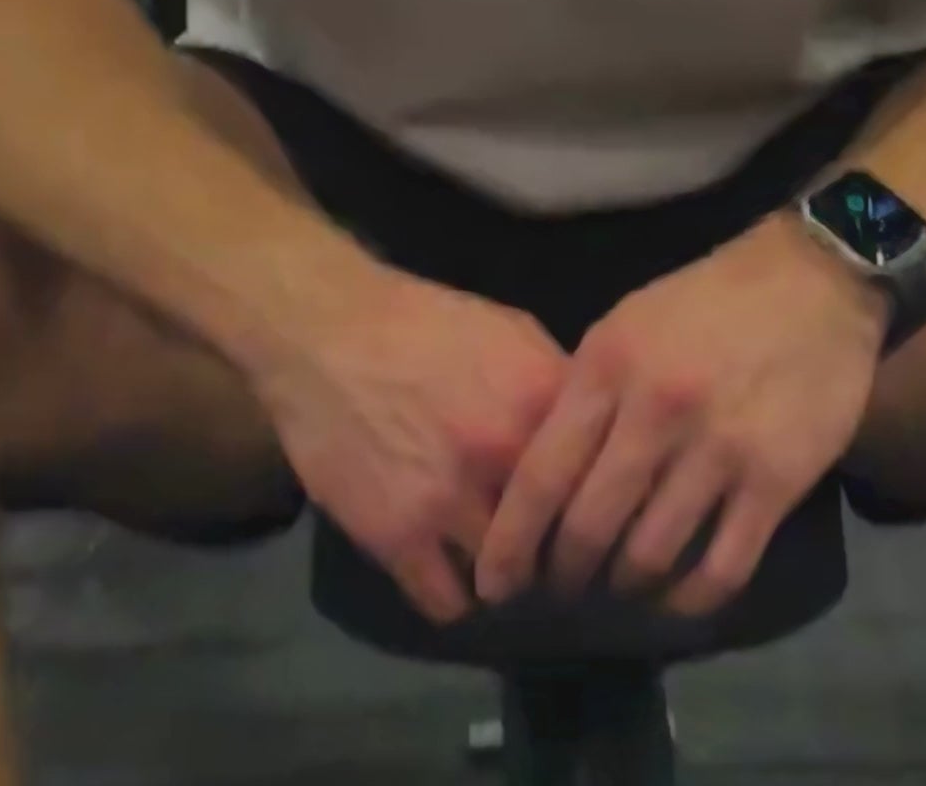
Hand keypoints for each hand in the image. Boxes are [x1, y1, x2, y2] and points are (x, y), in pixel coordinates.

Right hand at [252, 267, 574, 623]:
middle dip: (561, 558)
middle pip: (560, 542)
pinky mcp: (394, 536)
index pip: (601, 485)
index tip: (597, 528)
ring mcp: (447, 501)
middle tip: (555, 566)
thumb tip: (598, 437)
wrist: (322, 333)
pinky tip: (453, 582)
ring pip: (506, 580)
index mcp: (543, 405)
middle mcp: (504, 458)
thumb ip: (559, 388)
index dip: (602, 512)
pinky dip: (454, 599)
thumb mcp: (513, 332)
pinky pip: (443, 600)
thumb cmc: (422, 324)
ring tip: (503, 576)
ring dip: (507, 581)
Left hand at [476, 223, 886, 616]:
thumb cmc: (707, 304)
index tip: (495, 584)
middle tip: (558, 590)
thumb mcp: (626, 327)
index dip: (510, 544)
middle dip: (563, 575)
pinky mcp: (775, 480)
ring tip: (617, 589)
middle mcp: (657, 411)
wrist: (815, 281)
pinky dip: (690, 599)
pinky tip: (676, 600)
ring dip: (624, 587)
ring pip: (649, 556)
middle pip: (588, 529)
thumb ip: (583, 396)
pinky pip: (722, 568)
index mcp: (608, 369)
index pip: (540, 477)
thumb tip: (538, 475)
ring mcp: (719, 449)